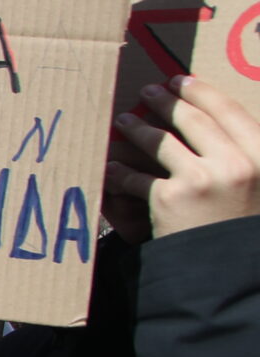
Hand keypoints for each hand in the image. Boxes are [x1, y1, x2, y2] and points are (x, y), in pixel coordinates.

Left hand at [108, 75, 259, 240]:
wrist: (231, 276)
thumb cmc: (243, 233)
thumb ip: (245, 159)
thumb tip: (218, 127)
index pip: (230, 111)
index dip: (202, 92)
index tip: (181, 80)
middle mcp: (237, 163)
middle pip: (193, 120)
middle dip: (166, 101)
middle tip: (147, 92)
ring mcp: (204, 178)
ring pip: (161, 141)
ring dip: (138, 128)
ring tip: (123, 122)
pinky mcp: (172, 197)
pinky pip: (137, 177)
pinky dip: (121, 172)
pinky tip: (111, 167)